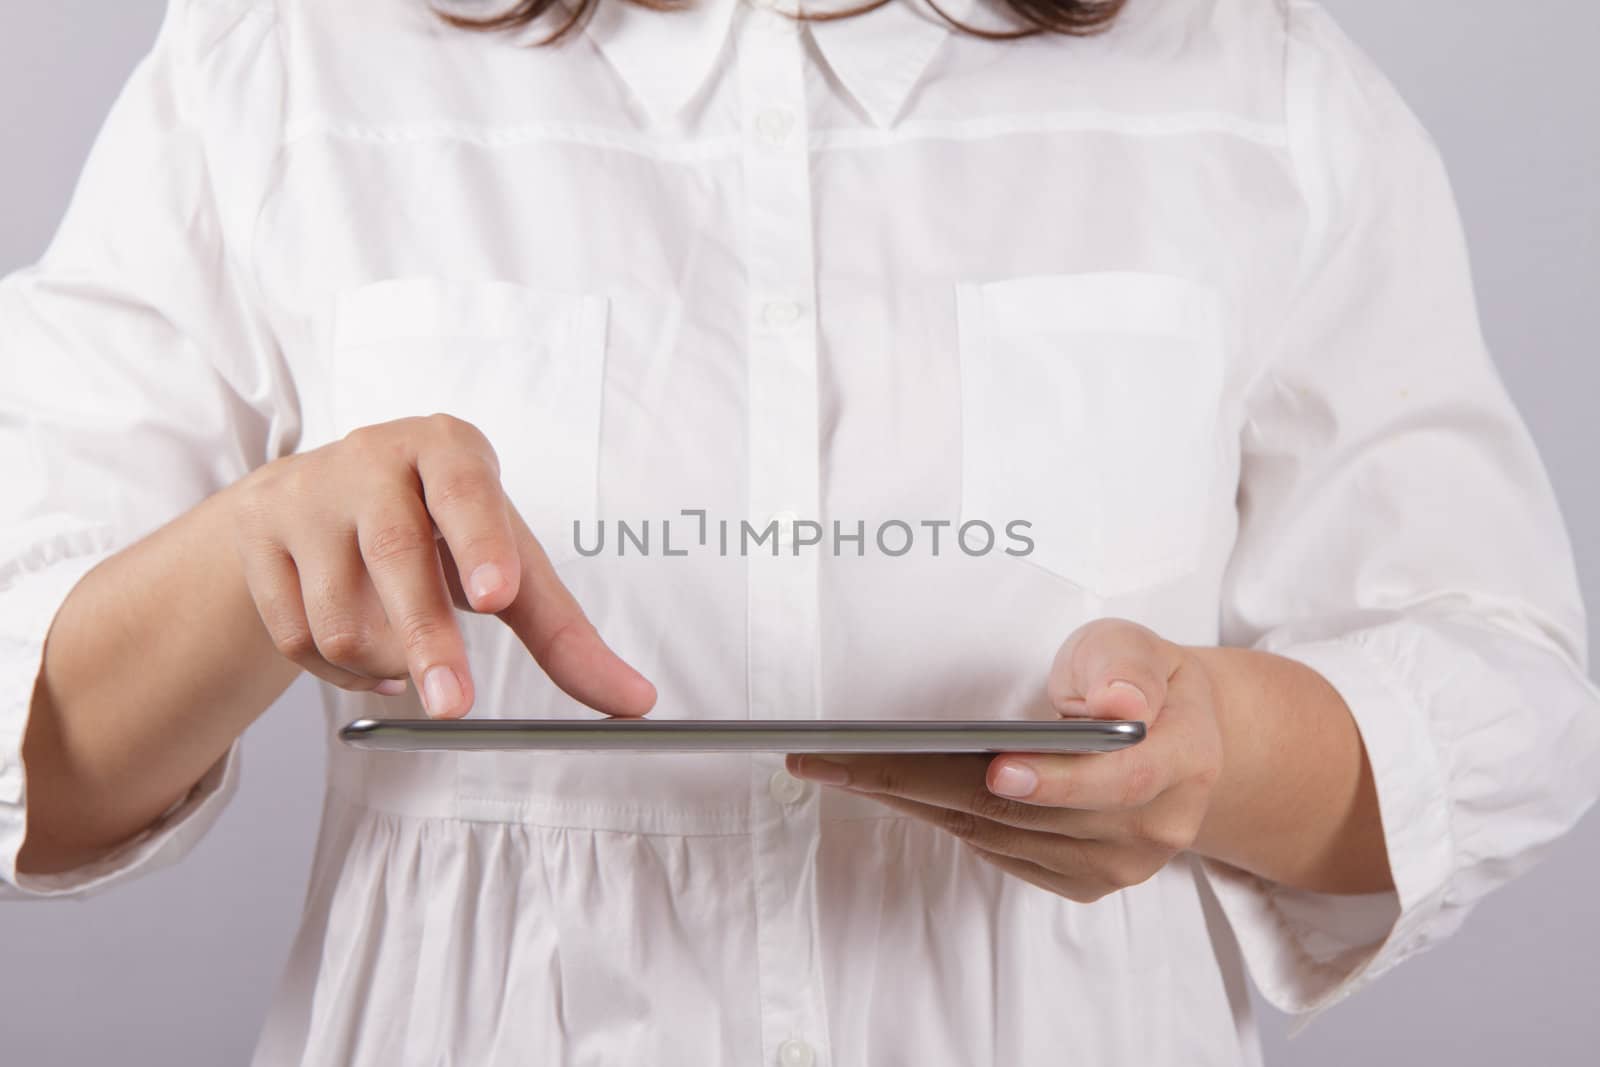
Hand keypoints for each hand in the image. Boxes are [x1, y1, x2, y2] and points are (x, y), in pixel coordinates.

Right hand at [227, 414, 655, 718]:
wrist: (319, 499)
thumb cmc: (438, 527)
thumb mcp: (506, 560)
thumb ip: (565, 632)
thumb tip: (635, 703)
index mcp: (448, 449)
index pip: (467, 492)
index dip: (482, 542)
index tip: (498, 596)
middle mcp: (374, 458)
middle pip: (398, 556)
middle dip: (429, 638)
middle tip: (456, 707)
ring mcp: (307, 496)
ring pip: (340, 616)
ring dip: (386, 665)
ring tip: (410, 660)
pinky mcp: (258, 538)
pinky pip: (297, 638)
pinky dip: (340, 674)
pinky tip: (366, 657)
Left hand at [787, 618, 1221, 900]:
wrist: (1172, 736)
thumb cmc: (1137, 678)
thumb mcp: (1140, 648)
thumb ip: (1126, 668)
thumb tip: (1117, 701)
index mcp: (1182, 764)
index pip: (1117, 781)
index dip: (1055, 779)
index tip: (995, 767)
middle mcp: (1152, 830)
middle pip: (1027, 813)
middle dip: (928, 783)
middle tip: (844, 759)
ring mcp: (1115, 865)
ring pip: (998, 835)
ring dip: (915, 799)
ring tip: (843, 765)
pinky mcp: (1080, 882)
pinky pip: (996, 852)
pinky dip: (940, 816)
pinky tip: (891, 786)